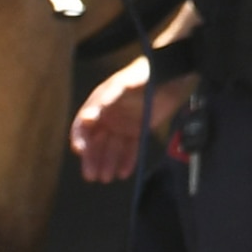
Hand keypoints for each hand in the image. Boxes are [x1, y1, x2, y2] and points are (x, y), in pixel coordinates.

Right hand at [70, 58, 191, 183]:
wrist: (172, 75)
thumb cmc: (145, 74)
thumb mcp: (125, 83)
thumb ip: (108, 98)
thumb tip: (88, 115)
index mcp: (100, 103)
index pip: (83, 124)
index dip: (80, 138)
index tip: (80, 150)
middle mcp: (109, 116)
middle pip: (95, 141)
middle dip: (92, 158)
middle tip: (91, 175)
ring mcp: (123, 124)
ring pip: (111, 148)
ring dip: (108, 163)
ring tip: (107, 178)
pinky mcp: (138, 131)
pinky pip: (130, 148)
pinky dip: (127, 160)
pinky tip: (124, 172)